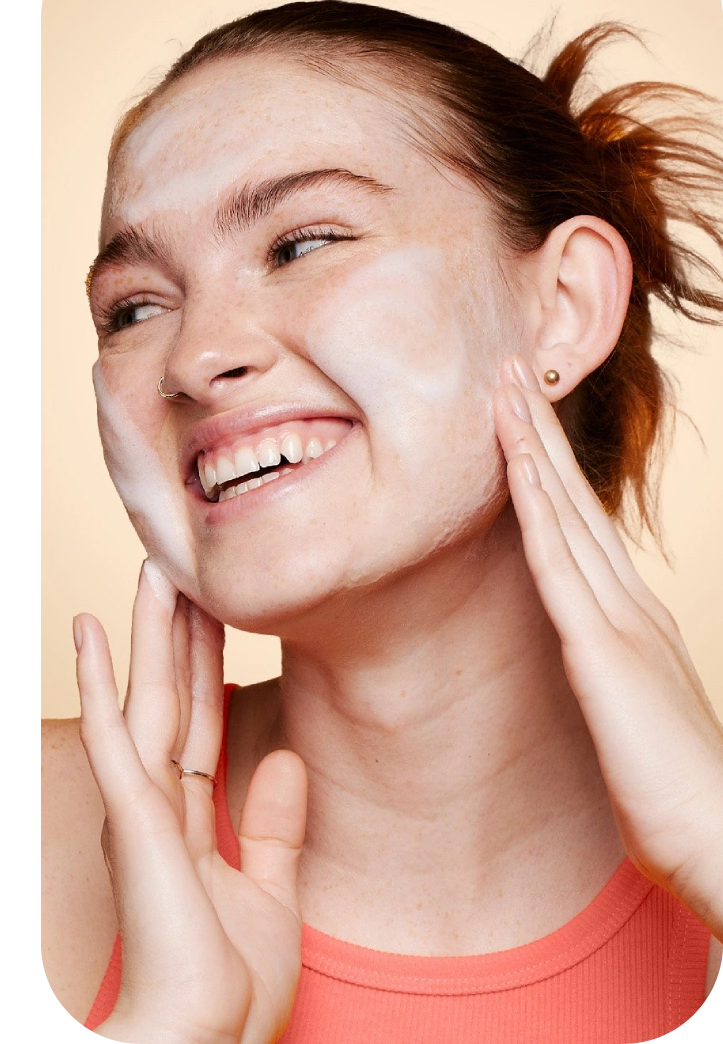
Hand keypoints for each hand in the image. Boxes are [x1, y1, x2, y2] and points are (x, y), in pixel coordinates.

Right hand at [73, 561, 305, 1043]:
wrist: (206, 1038)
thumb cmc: (230, 990)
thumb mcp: (272, 895)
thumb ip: (276, 827)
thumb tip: (289, 757)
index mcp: (184, 825)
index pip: (199, 726)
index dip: (208, 666)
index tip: (217, 611)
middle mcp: (153, 808)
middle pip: (171, 700)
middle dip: (179, 633)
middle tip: (183, 564)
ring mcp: (138, 809)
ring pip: (145, 700)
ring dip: (146, 633)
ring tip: (151, 569)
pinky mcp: (132, 817)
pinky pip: (113, 735)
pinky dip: (95, 679)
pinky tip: (85, 630)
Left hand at [494, 357, 722, 928]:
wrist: (718, 840)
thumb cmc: (670, 801)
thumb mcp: (623, 723)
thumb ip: (602, 685)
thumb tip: (575, 672)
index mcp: (631, 623)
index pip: (580, 530)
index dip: (549, 469)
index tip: (519, 415)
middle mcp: (631, 607)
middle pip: (573, 501)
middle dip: (538, 432)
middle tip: (509, 366)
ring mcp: (621, 621)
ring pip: (565, 514)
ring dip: (532, 446)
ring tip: (504, 384)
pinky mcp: (605, 648)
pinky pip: (559, 563)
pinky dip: (538, 508)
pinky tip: (516, 466)